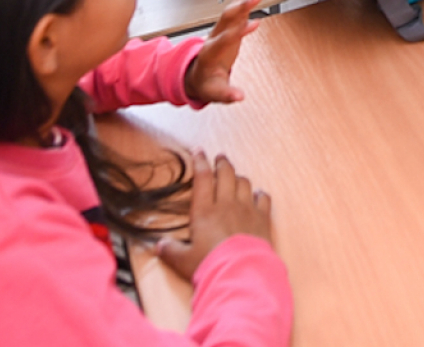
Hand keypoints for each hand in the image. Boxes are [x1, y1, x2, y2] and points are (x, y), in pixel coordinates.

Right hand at [153, 151, 273, 280]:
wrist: (241, 273)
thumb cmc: (209, 265)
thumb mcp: (184, 261)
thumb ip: (171, 251)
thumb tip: (159, 246)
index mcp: (204, 211)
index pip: (202, 178)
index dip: (200, 162)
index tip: (199, 151)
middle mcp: (226, 205)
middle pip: (226, 174)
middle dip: (222, 163)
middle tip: (220, 158)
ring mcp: (246, 209)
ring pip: (244, 183)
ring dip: (239, 177)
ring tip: (235, 176)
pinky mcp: (262, 218)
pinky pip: (263, 198)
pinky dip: (259, 194)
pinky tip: (257, 195)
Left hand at [185, 0, 260, 104]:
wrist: (197, 76)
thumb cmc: (205, 83)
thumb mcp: (214, 93)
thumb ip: (226, 94)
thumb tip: (239, 96)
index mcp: (210, 54)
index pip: (225, 39)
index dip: (239, 31)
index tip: (254, 23)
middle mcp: (214, 38)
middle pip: (227, 19)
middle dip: (241, 7)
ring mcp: (220, 32)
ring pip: (230, 12)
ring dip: (242, 0)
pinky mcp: (227, 29)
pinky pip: (235, 12)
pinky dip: (243, 0)